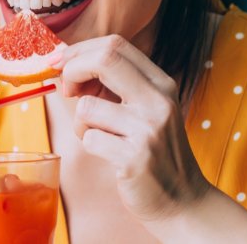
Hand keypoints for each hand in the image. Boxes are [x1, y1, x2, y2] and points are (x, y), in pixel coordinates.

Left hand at [56, 35, 211, 222]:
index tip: (63, 63)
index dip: (81, 50)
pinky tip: (109, 154)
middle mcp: (158, 101)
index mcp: (161, 84)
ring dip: (80, 123)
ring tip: (99, 136)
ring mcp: (148, 129)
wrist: (183, 200)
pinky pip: (89, 139)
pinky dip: (90, 146)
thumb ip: (117, 87)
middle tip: (66, 88)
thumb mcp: (148, 110)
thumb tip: (70, 66)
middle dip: (72, 70)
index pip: (116, 46)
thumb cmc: (157, 153)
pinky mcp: (135, 158)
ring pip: (87, 107)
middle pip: (104, 60)